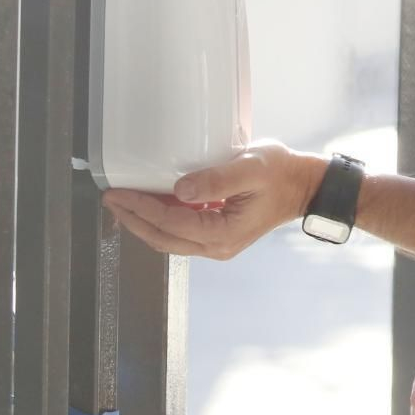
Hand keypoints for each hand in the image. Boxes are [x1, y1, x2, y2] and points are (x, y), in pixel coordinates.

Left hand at [102, 140, 322, 259]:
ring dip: (145, 222)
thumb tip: (179, 189)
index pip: (170, 223)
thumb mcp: (251, 168)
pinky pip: (182, 232)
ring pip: (170, 239)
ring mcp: (217, 244)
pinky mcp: (218, 235)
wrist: (304, 186)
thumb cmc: (281, 174)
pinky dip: (162, 219)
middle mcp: (216, 246)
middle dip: (133, 220)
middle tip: (111, 199)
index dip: (140, 209)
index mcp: (222, 233)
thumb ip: (217, 179)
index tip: (118, 192)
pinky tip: (153, 203)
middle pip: (163, 238)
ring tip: (124, 202)